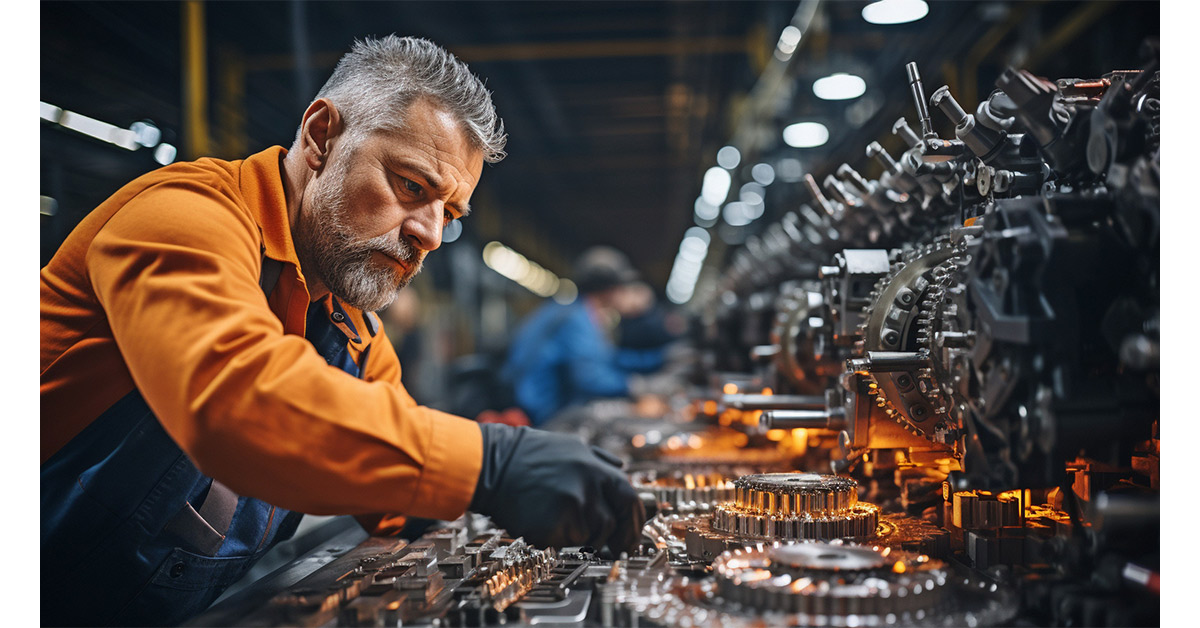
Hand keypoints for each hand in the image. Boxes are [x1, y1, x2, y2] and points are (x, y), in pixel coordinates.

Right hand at [470, 424, 643, 554]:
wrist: (491, 465)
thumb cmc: (529, 455)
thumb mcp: (571, 446)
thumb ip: (600, 460)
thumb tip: (622, 470)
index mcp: (597, 469)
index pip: (631, 501)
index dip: (635, 522)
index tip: (632, 534)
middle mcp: (588, 488)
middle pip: (614, 523)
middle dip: (617, 539)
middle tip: (613, 549)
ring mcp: (571, 509)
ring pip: (589, 535)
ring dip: (580, 534)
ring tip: (558, 517)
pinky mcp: (552, 527)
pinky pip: (565, 543)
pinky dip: (559, 538)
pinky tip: (543, 520)